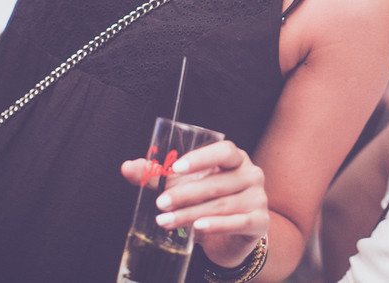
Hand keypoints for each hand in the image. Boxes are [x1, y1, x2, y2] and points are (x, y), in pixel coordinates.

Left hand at [121, 140, 269, 267]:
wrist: (234, 237)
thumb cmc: (209, 202)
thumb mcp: (185, 186)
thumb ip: (158, 175)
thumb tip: (128, 167)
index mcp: (235, 158)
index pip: (224, 151)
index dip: (201, 158)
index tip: (176, 168)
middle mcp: (251, 174)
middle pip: (217, 182)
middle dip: (185, 193)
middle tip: (160, 202)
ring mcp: (258, 198)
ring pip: (222, 205)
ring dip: (191, 213)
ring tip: (166, 221)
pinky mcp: (260, 222)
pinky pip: (237, 222)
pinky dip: (216, 225)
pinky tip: (197, 229)